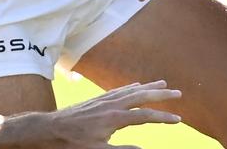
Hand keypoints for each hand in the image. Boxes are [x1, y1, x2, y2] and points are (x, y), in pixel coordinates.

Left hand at [41, 80, 181, 147]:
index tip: (178, 120)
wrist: (48, 129)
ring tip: (163, 84)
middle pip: (142, 96)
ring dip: (148, 87)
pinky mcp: (96, 99)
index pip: (145, 116)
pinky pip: (119, 89)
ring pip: (131, 90)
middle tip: (178, 93)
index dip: (163, 118)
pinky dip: (131, 86)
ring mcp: (104, 100)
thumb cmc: (72, 144)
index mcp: (114, 118)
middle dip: (161, 95)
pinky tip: (136, 85)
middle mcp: (111, 104)